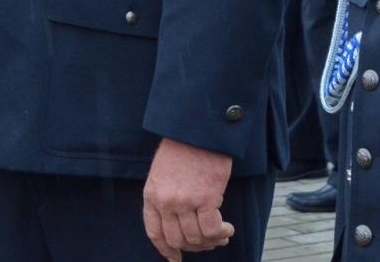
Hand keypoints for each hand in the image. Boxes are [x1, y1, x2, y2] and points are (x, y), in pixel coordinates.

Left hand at [142, 138, 233, 260]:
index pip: (155, 232)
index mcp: (151, 195)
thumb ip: (165, 198)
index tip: (176, 258)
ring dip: (211, 241)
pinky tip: (227, 228)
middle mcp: (165, 201)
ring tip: (222, 233)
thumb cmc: (182, 149)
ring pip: (196, 238)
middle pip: (177, 239)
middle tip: (208, 242)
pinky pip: (212, 230)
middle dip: (194, 246)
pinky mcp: (205, 198)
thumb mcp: (162, 174)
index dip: (166, 249)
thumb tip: (176, 225)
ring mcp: (184, 201)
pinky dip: (221, 234)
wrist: (197, 130)